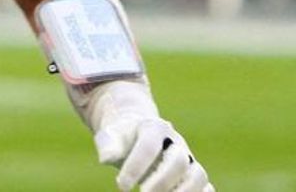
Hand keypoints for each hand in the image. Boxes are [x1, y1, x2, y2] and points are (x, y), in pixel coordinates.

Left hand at [80, 81, 212, 191]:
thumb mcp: (110, 136)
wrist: (137, 134)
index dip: (135, 167)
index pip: (148, 146)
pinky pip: (207, 187)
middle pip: (178, 160)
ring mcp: (188, 159)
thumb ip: (108, 145)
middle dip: (161, 182)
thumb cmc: (122, 138)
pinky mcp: (193, 175)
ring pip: (198, 175)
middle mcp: (176, 143)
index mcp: (154, 128)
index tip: (120, 186)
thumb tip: (106, 158)